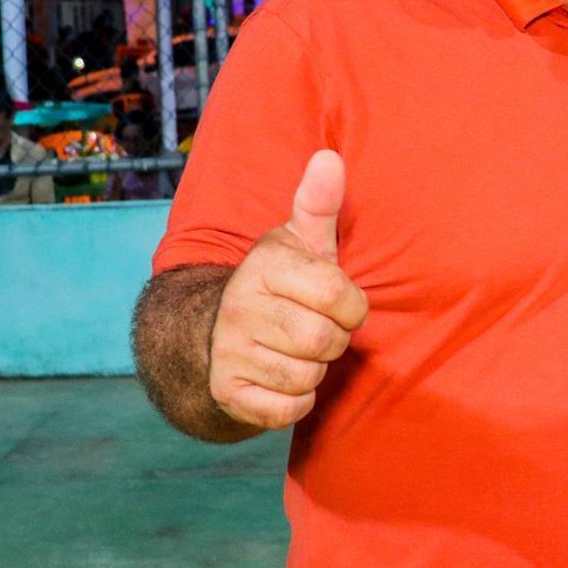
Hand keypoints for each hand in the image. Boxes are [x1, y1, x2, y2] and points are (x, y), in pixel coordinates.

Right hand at [208, 150, 368, 430]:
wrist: (216, 332)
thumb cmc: (281, 284)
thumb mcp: (301, 242)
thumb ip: (318, 204)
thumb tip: (329, 158)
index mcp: (263, 266)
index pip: (338, 296)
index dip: (351, 307)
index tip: (340, 304)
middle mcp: (238, 306)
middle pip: (323, 341)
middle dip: (333, 341)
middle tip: (319, 330)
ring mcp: (228, 351)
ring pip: (307, 377)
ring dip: (315, 371)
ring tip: (299, 351)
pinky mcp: (227, 392)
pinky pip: (286, 410)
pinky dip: (297, 401)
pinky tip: (285, 377)